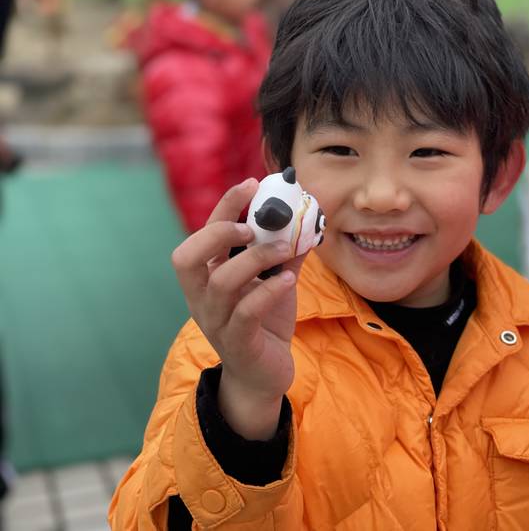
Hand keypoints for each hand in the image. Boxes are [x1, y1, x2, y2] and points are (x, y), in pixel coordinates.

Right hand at [171, 178, 303, 438]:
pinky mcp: (236, 343)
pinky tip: (288, 281)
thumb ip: (285, 253)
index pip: (203, 235)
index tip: (252, 184)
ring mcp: (215, 322)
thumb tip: (308, 219)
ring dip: (254, 259)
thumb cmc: (265, 323)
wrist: (265, 376)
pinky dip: (267, 291)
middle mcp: (202, 298)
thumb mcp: (275, 282)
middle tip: (251, 228)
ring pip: (221, 283)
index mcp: (207, 277)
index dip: (224, 207)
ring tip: (284, 250)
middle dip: (219, 232)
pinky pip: (244, 313)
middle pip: (186, 257)